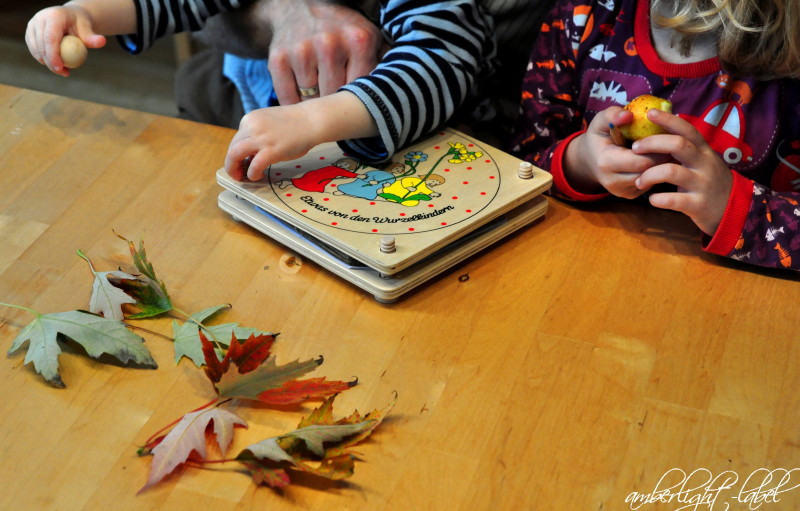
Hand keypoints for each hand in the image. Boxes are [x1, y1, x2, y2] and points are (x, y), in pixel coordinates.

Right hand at [25, 6, 105, 75]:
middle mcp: (40, 18)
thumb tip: (102, 42)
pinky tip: (56, 64)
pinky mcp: (30, 31)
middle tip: (63, 73)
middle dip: (50, 63)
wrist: (71, 17)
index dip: (53, 55)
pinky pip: (34, 49)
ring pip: (35, 48)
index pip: (50, 38)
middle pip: (41, 45)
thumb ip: (93, 38)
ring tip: (64, 70)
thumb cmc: (81, 25)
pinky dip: (43, 59)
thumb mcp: (88, 29)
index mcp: (54, 16)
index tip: (60, 69)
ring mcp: (32, 24)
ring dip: (47, 63)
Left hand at [225, 104, 318, 180]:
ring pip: (234, 155)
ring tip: (240, 177)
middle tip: (237, 173)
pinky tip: (257, 176)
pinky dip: (252, 173)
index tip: (245, 161)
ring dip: (233, 169)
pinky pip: (254, 165)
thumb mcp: (269, 124)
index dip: (239, 153)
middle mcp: (252, 126)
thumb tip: (249, 156)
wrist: (312, 120)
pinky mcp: (271, 150)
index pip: (237, 139)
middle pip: (232, 147)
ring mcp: (261, 138)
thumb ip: (258, 136)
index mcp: (250, 119)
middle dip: (231, 163)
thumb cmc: (295, 124)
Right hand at [258, 0, 383, 104]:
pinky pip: (288, 99)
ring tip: (320, 96)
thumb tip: (400, 92)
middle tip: (338, 106)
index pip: (364, 92)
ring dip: (316, 106)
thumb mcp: (369, 36)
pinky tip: (302, 98)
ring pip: (312, 103)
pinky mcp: (278, 59)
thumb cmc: (341, 29)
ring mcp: (302, 52)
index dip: (362, 105)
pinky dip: (294, 105)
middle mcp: (330, 44)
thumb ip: (386, 62)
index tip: (360, 110)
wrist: (298, 7)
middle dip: (338, 107)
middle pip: (337, 100)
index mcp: (359, 40)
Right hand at [563, 107, 670, 197]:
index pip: (641, 160)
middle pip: (649, 171)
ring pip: (652, 179)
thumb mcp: (599, 122)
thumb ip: (611, 115)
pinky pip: (649, 184)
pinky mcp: (629, 195)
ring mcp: (622, 191)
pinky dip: (656, 172)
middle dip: (664, 157)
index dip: (657, 149)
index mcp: (606, 162)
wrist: (589, 161)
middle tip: (673, 143)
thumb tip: (629, 115)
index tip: (667, 135)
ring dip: (662, 165)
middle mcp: (613, 182)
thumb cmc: (599, 138)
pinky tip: (658, 161)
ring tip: (668, 151)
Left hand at [633, 109, 732, 235]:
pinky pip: (673, 200)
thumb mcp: (702, 161)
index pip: (686, 129)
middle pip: (678, 145)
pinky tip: (652, 199)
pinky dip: (657, 199)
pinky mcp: (698, 205)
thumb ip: (685, 148)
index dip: (668, 119)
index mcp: (703, 150)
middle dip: (652, 144)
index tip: (649, 112)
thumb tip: (658, 132)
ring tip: (639, 181)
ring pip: (671, 172)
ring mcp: (702, 184)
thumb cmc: (708, 181)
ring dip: (648, 175)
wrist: (734, 209)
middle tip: (634, 149)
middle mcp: (704, 164)